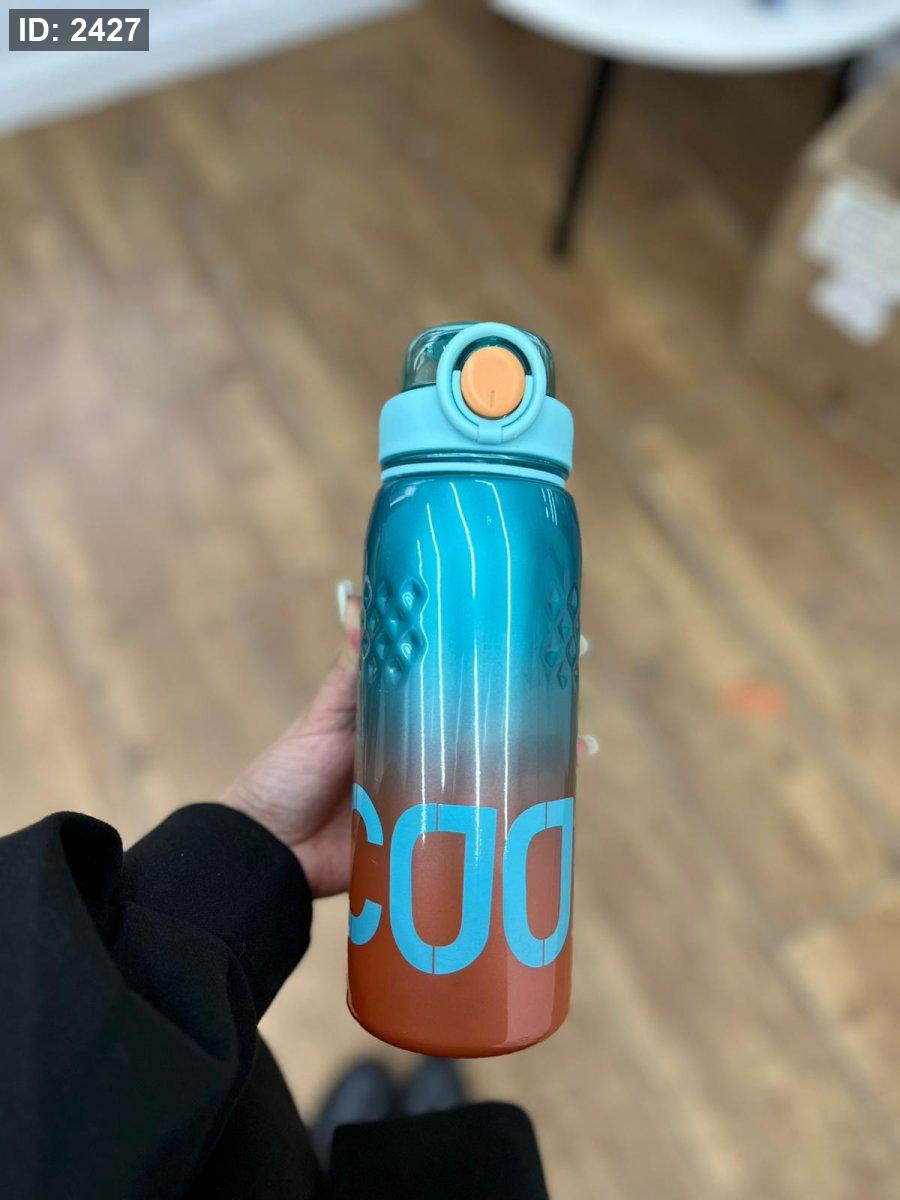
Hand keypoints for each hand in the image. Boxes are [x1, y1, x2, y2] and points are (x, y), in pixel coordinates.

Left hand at [221, 583, 598, 899]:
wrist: (266, 852)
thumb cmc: (286, 776)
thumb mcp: (321, 718)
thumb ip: (349, 673)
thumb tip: (355, 602)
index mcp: (399, 712)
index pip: (456, 675)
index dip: (494, 655)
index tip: (537, 630)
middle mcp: (423, 747)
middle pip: (490, 719)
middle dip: (535, 702)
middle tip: (575, 679)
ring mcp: (433, 791)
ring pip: (497, 768)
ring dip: (542, 757)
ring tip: (583, 745)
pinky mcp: (434, 836)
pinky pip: (482, 823)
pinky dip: (518, 814)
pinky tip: (554, 807)